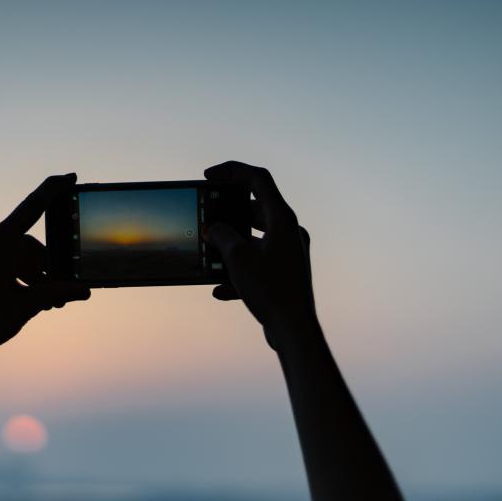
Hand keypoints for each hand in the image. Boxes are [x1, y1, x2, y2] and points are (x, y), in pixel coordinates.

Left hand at [0, 173, 89, 410]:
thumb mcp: (29, 304)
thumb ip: (58, 292)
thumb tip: (84, 290)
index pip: (32, 206)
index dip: (53, 189)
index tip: (69, 177)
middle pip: (27, 243)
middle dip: (46, 266)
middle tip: (60, 291)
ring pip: (13, 254)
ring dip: (31, 274)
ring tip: (43, 301)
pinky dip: (14, 274)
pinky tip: (22, 297)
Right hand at [205, 161, 316, 348]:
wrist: (294, 329)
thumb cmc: (271, 290)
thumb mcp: (237, 258)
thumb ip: (222, 236)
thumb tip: (213, 228)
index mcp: (282, 219)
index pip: (258, 179)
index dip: (232, 171)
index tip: (209, 177)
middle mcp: (289, 232)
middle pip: (255, 209)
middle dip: (227, 213)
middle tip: (207, 217)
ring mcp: (288, 252)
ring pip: (253, 238)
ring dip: (230, 245)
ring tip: (209, 254)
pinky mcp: (284, 273)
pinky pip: (257, 264)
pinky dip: (238, 272)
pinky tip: (220, 289)